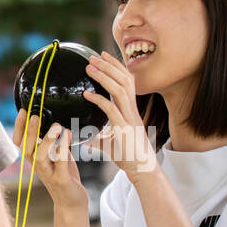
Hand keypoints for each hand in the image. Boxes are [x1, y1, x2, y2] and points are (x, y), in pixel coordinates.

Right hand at [13, 110, 86, 214]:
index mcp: (34, 157)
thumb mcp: (56, 155)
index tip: (24, 110)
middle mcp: (37, 165)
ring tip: (56, 126)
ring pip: (40, 156)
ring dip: (46, 140)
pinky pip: (60, 164)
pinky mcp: (61, 180)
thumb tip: (55, 121)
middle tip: (34, 115)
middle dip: (29, 131)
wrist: (71, 201)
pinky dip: (63, 149)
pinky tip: (68, 135)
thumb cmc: (64, 175)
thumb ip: (54, 141)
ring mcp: (48, 173)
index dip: (19, 126)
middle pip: (26, 147)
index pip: (19, 141)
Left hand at [82, 52, 158, 182]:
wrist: (143, 172)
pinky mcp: (124, 129)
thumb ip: (99, 136)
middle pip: (125, 80)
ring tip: (89, 67)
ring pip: (120, 90)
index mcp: (132, 110)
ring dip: (104, 76)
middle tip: (93, 56)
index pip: (127, 81)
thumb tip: (84, 136)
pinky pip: (111, 110)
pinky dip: (98, 99)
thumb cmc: (128, 157)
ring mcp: (130, 119)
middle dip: (109, 65)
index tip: (104, 55)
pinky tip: (86, 94)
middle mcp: (132, 111)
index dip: (117, 66)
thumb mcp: (111, 142)